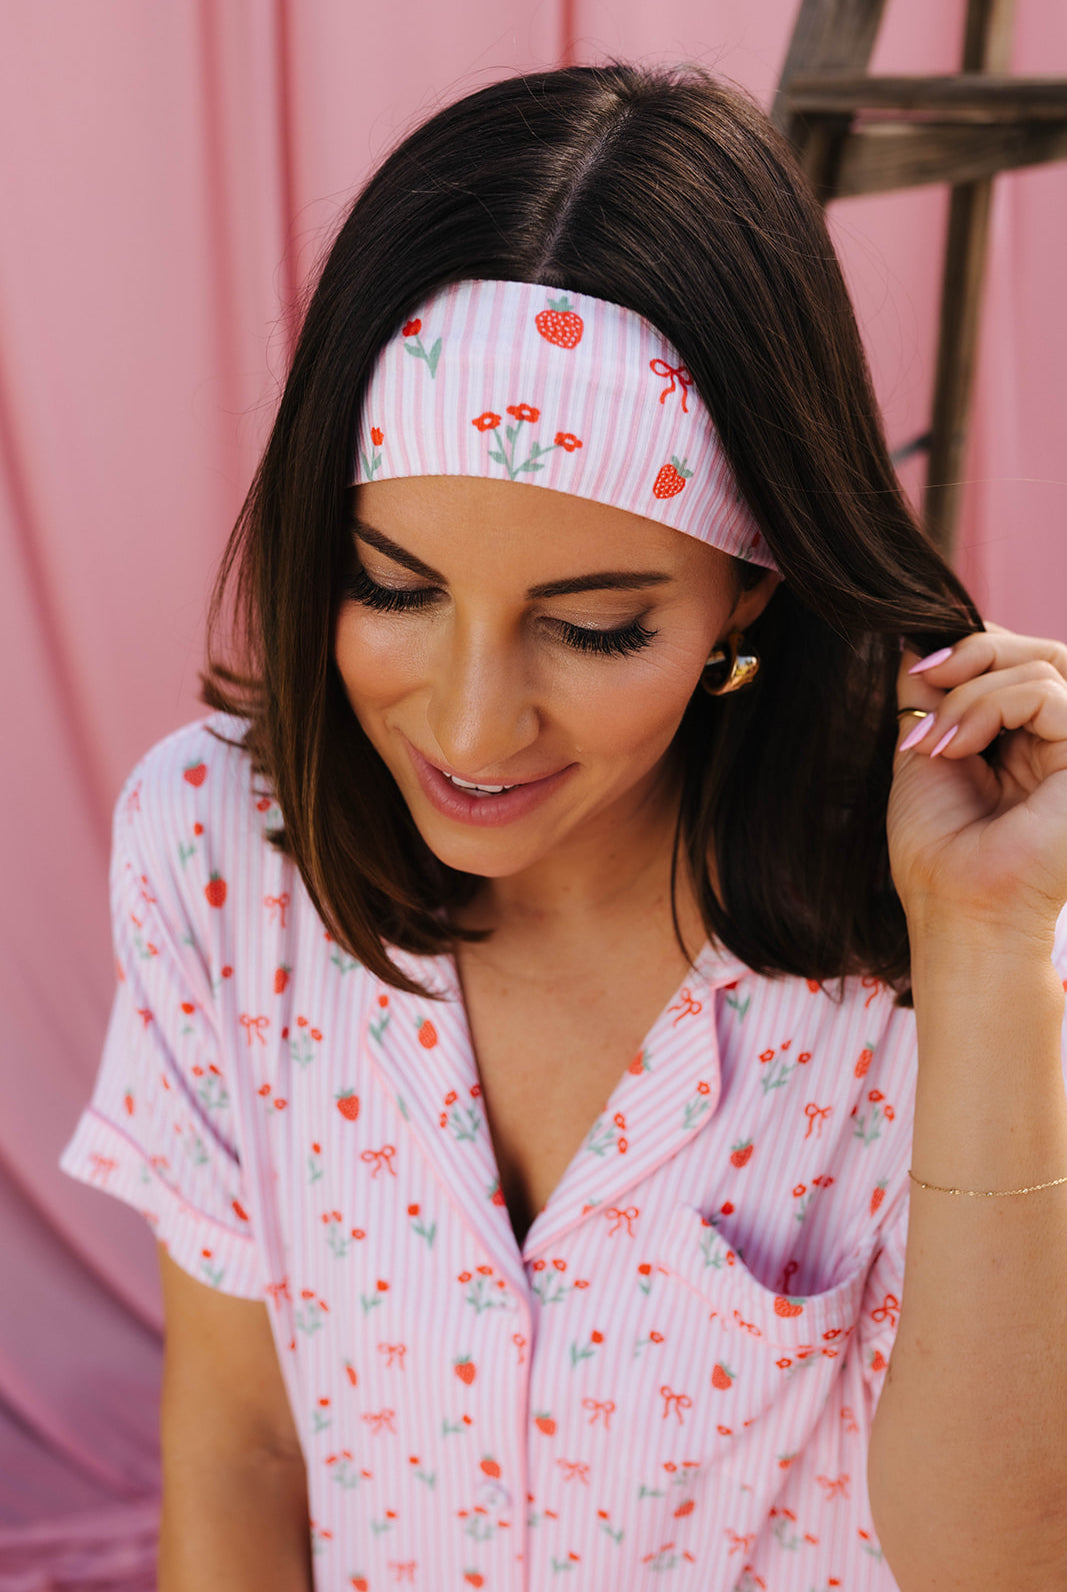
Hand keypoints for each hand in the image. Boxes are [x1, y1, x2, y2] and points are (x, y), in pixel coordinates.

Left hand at [888, 621, 1066, 939]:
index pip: (1022, 662)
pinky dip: (991, 706)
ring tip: (938, 740)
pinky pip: (1048, 694)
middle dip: (976, 652)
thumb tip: (914, 643)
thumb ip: (931, 697)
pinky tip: (957, 747)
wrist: (956, 910)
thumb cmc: (940, 850)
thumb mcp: (927, 752)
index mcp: (1033, 743)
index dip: (975, 648)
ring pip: (1044, 666)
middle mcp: (1064, 744)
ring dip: (972, 692)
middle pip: (1043, 653)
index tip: (921, 672)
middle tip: (927, 680)